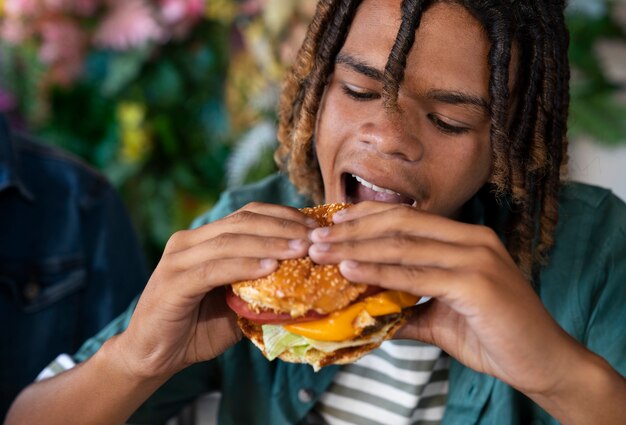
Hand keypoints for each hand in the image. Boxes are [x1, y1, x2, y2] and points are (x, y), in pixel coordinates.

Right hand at [115, 203, 316, 379]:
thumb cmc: (198, 328)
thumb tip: (305, 277)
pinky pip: (213, 269)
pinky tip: (269, 268)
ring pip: (230, 241)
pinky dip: (243, 266)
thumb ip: (260, 285)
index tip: (315, 226)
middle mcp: (188, 241)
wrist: (154, 356)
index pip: (248, 215)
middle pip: (242, 222)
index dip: (283, 216)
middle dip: (283, 226)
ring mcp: (177, 260)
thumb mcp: (236, 302)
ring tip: (300, 249)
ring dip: (270, 243)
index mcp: (203, 239)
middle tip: (315, 236)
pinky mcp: (172, 283)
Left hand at [307, 201, 583, 396]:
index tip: (331, 225)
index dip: (365, 218)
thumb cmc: (495, 336)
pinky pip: (416, 275)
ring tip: (321, 252)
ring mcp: (476, 258)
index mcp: (465, 239)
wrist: (544, 362)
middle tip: (314, 237)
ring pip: (402, 246)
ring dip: (355, 248)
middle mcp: (472, 239)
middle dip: (351, 231)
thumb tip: (367, 309)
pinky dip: (380, 272)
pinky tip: (351, 270)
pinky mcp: (477, 283)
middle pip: (398, 225)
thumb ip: (406, 307)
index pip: (405, 219)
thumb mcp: (441, 316)